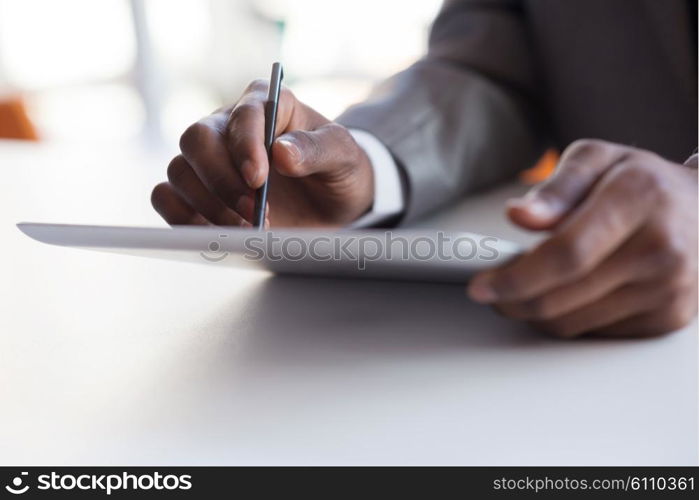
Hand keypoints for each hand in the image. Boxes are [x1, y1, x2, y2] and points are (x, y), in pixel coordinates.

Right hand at [151, 80, 373, 226]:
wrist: (330, 202)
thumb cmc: (336, 169)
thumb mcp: (344, 155)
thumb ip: (319, 149)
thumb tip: (281, 152)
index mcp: (266, 104)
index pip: (243, 114)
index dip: (245, 146)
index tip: (258, 179)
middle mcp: (228, 126)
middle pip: (197, 140)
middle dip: (222, 182)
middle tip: (254, 213)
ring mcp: (208, 160)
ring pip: (178, 171)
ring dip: (207, 206)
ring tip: (246, 229)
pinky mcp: (196, 192)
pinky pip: (166, 198)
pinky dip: (182, 218)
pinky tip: (216, 235)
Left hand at [468, 139, 697, 337]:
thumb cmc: (643, 182)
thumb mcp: (598, 160)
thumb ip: (556, 187)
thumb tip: (518, 216)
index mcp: (639, 200)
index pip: (566, 254)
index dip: (516, 276)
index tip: (480, 285)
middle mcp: (661, 250)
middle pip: (562, 297)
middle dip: (512, 299)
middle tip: (491, 288)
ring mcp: (669, 291)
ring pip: (572, 323)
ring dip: (534, 312)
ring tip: (524, 287)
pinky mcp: (667, 319)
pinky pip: (594, 333)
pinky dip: (567, 319)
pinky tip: (565, 294)